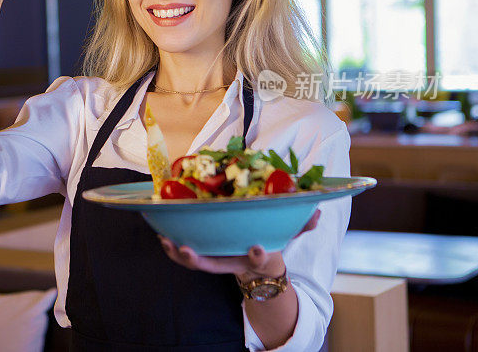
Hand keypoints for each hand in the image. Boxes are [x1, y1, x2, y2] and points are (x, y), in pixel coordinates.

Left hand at [158, 208, 320, 281]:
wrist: (257, 267)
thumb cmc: (270, 242)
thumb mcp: (287, 235)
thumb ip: (301, 224)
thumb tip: (316, 211)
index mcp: (257, 256)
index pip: (260, 258)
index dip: (259, 254)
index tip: (257, 246)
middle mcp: (234, 261)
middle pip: (215, 266)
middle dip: (199, 260)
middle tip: (186, 249)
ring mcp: (218, 260)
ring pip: (196, 263)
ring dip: (179, 254)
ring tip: (166, 241)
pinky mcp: (205, 256)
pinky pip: (186, 255)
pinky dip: (173, 247)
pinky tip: (161, 232)